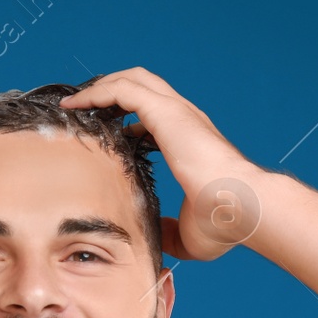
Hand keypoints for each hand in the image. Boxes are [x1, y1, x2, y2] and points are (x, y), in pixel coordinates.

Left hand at [60, 67, 261, 261]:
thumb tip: (154, 238)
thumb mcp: (188, 233)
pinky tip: (77, 105)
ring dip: (101, 87)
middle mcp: (186, 119)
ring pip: (133, 80)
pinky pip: (123, 90)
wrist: (242, 208)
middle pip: (144, 86)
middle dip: (112, 90)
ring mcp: (178, 112)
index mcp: (191, 140)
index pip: (156, 116)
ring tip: (75, 102)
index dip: (128, 119)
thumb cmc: (226, 222)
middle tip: (84, 107)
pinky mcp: (168, 113)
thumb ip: (169, 231)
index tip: (105, 131)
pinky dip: (97, 93)